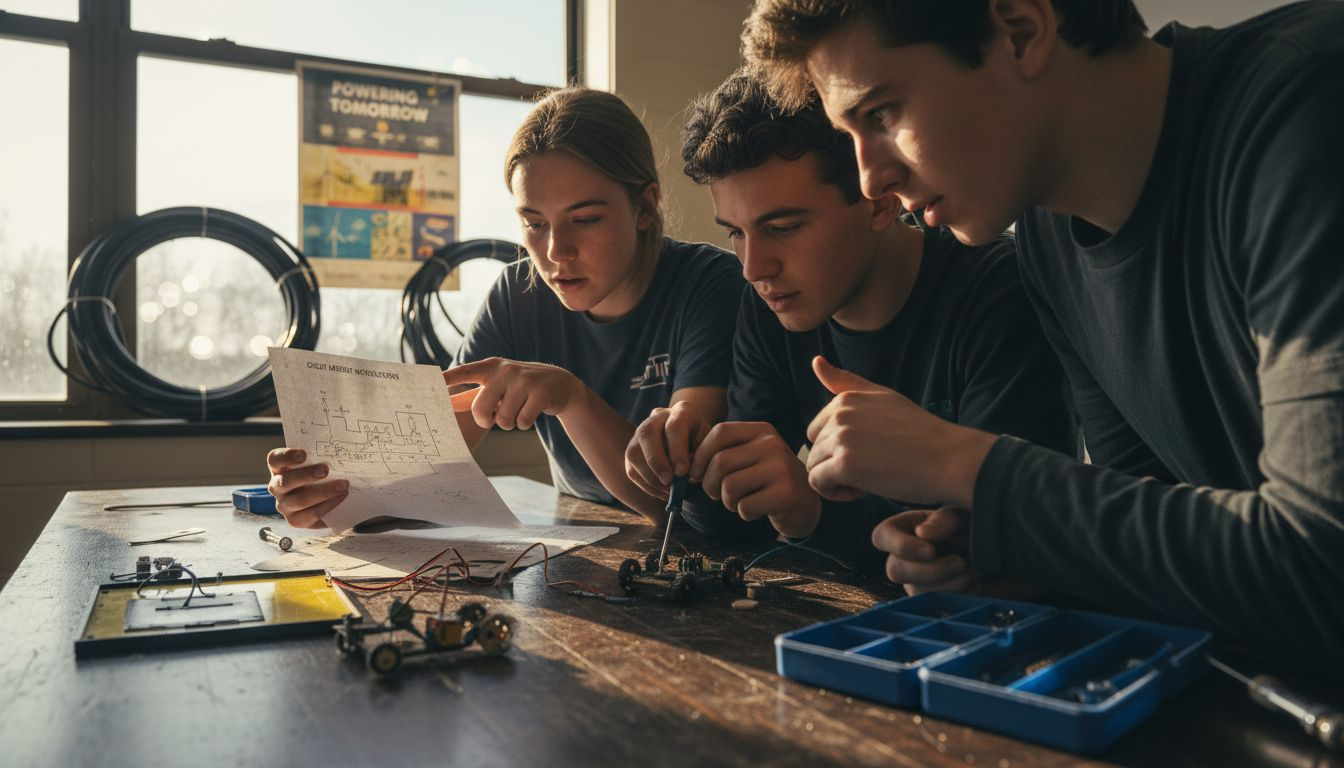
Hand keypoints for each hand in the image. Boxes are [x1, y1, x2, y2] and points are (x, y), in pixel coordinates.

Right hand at [266, 447, 348, 528]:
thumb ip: (322, 455)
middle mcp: (277, 487)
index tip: (304, 454)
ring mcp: (284, 505)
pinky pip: (310, 515)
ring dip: (323, 492)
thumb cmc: (321, 473)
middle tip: (325, 470)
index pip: (275, 459)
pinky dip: (328, 505)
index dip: (286, 456)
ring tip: (343, 485)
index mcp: (279, 468)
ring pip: (299, 500)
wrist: (327, 497)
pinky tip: (340, 497)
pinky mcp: (295, 520)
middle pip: (284, 482)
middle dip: (306, 475)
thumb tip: (341, 448)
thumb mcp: (318, 462)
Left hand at [442, 357, 582, 430]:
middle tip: (495, 417)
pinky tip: (531, 411)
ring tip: (518, 411)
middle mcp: (505, 370)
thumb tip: (445, 404)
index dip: (447, 379)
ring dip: (509, 423)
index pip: (464, 372)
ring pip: (503, 419)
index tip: (431, 382)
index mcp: (490, 367)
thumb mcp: (495, 386)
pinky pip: (522, 422)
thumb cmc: (518, 388)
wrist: (559, 384)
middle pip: (480, 409)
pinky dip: (524, 424)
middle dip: (487, 420)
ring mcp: (524, 380)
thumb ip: (470, 396)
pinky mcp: (540, 393)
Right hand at [625, 402, 711, 496]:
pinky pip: (631, 468)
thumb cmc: (707, 446)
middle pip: (647, 433)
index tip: (683, 472)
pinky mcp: (634, 450)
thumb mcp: (710, 447)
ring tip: (667, 490)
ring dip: (649, 476)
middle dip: (656, 460)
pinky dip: (646, 484)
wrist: (697, 444)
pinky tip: (662, 492)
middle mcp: (658, 417)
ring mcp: (642, 431)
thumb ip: (700, 458)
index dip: (677, 450)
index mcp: (683, 411)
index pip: (674, 426)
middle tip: (668, 481)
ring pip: (633, 451)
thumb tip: (683, 475)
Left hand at [689, 422, 820, 538]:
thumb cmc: (768, 481)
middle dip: (709, 484)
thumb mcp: (749, 458)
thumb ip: (721, 455)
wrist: (805, 504)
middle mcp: (773, 445)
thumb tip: (685, 465)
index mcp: (762, 431)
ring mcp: (781, 469)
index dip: (700, 455)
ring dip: (727, 501)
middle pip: (720, 462)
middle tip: (717, 494)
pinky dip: (744, 513)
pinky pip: (744, 507)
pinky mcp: (785, 495)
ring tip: (741, 501)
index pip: (720, 433)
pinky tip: (757, 509)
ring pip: (729, 486)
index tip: (695, 473)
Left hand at [805, 356, 994, 507]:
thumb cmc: (922, 434)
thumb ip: (848, 383)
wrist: (950, 459)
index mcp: (846, 399)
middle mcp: (840, 413)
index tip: (868, 452)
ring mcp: (842, 437)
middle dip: (836, 465)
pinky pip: (818, 484)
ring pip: (814, 468)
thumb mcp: (884, 398)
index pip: (817, 432)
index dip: (839, 448)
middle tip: (871, 468)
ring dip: (836, 480)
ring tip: (869, 479)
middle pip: (815, 451)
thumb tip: (815, 361)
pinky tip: (863, 490)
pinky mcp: (845, 464)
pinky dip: (836, 493)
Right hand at [872, 506, 977, 594]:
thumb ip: (943, 520)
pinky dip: (957, 595)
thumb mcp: (961, 516)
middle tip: (961, 562)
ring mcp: (913, 580)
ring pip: (916, 591)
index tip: (931, 550)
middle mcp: (901, 557)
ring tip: (973, 571)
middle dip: (931, 570)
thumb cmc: (971, 527)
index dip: (901, 546)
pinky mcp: (928, 598)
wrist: (992, 552)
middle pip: (895, 570)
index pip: (881, 537)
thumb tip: (921, 533)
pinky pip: (933, 604)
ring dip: (949, 584)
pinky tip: (973, 583)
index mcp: (902, 529)